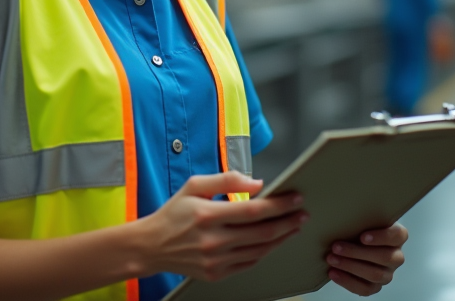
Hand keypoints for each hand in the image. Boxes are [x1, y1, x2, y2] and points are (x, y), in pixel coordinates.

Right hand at [140, 172, 307, 281]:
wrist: (152, 246)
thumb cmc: (174, 213)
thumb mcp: (194, 185)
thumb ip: (227, 179)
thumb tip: (257, 183)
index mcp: (208, 215)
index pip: (253, 210)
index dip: (278, 205)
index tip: (295, 198)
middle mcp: (213, 240)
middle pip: (262, 233)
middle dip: (287, 222)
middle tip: (302, 214)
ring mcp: (215, 260)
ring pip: (259, 250)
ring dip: (281, 238)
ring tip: (293, 227)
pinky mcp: (215, 273)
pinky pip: (248, 263)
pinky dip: (264, 252)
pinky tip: (272, 242)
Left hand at [326, 223, 407, 295]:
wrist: (356, 243)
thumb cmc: (360, 228)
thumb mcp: (364, 218)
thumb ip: (360, 216)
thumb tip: (341, 211)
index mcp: (397, 237)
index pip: (397, 235)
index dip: (381, 237)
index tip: (362, 236)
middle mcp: (396, 256)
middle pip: (384, 257)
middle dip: (357, 252)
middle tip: (336, 247)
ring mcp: (388, 273)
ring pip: (375, 274)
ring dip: (350, 266)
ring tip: (332, 259)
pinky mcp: (376, 286)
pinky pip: (365, 289)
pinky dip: (347, 281)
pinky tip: (333, 273)